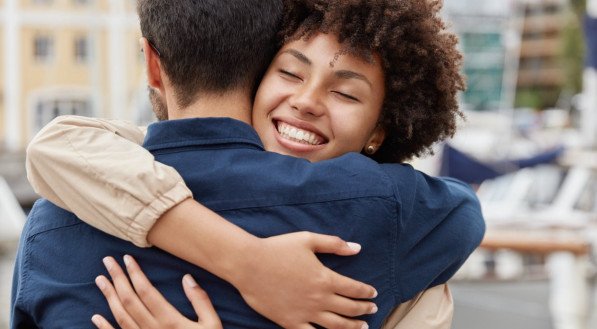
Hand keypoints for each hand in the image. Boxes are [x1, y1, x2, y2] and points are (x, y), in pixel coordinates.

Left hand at [92, 255, 221, 328]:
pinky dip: (104, 328)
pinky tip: (95, 317)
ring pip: (120, 317)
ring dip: (109, 297)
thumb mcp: (213, 324)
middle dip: (117, 279)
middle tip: (107, 261)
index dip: (135, 273)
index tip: (127, 258)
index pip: (147, 291)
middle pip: (130, 301)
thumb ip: (201, 301)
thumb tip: (187, 278)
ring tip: (100, 280)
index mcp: (170, 321)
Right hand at [231, 232, 377, 328]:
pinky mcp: (290, 322)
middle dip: (364, 310)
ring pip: (335, 326)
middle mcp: (318, 299)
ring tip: (362, 327)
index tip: (373, 293)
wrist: (249, 264)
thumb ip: (334, 244)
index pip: (354, 289)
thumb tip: (357, 248)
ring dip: (352, 327)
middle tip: (372, 310)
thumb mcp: (308, 240)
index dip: (366, 292)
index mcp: (325, 279)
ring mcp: (305, 313)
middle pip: (349, 309)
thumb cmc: (278, 249)